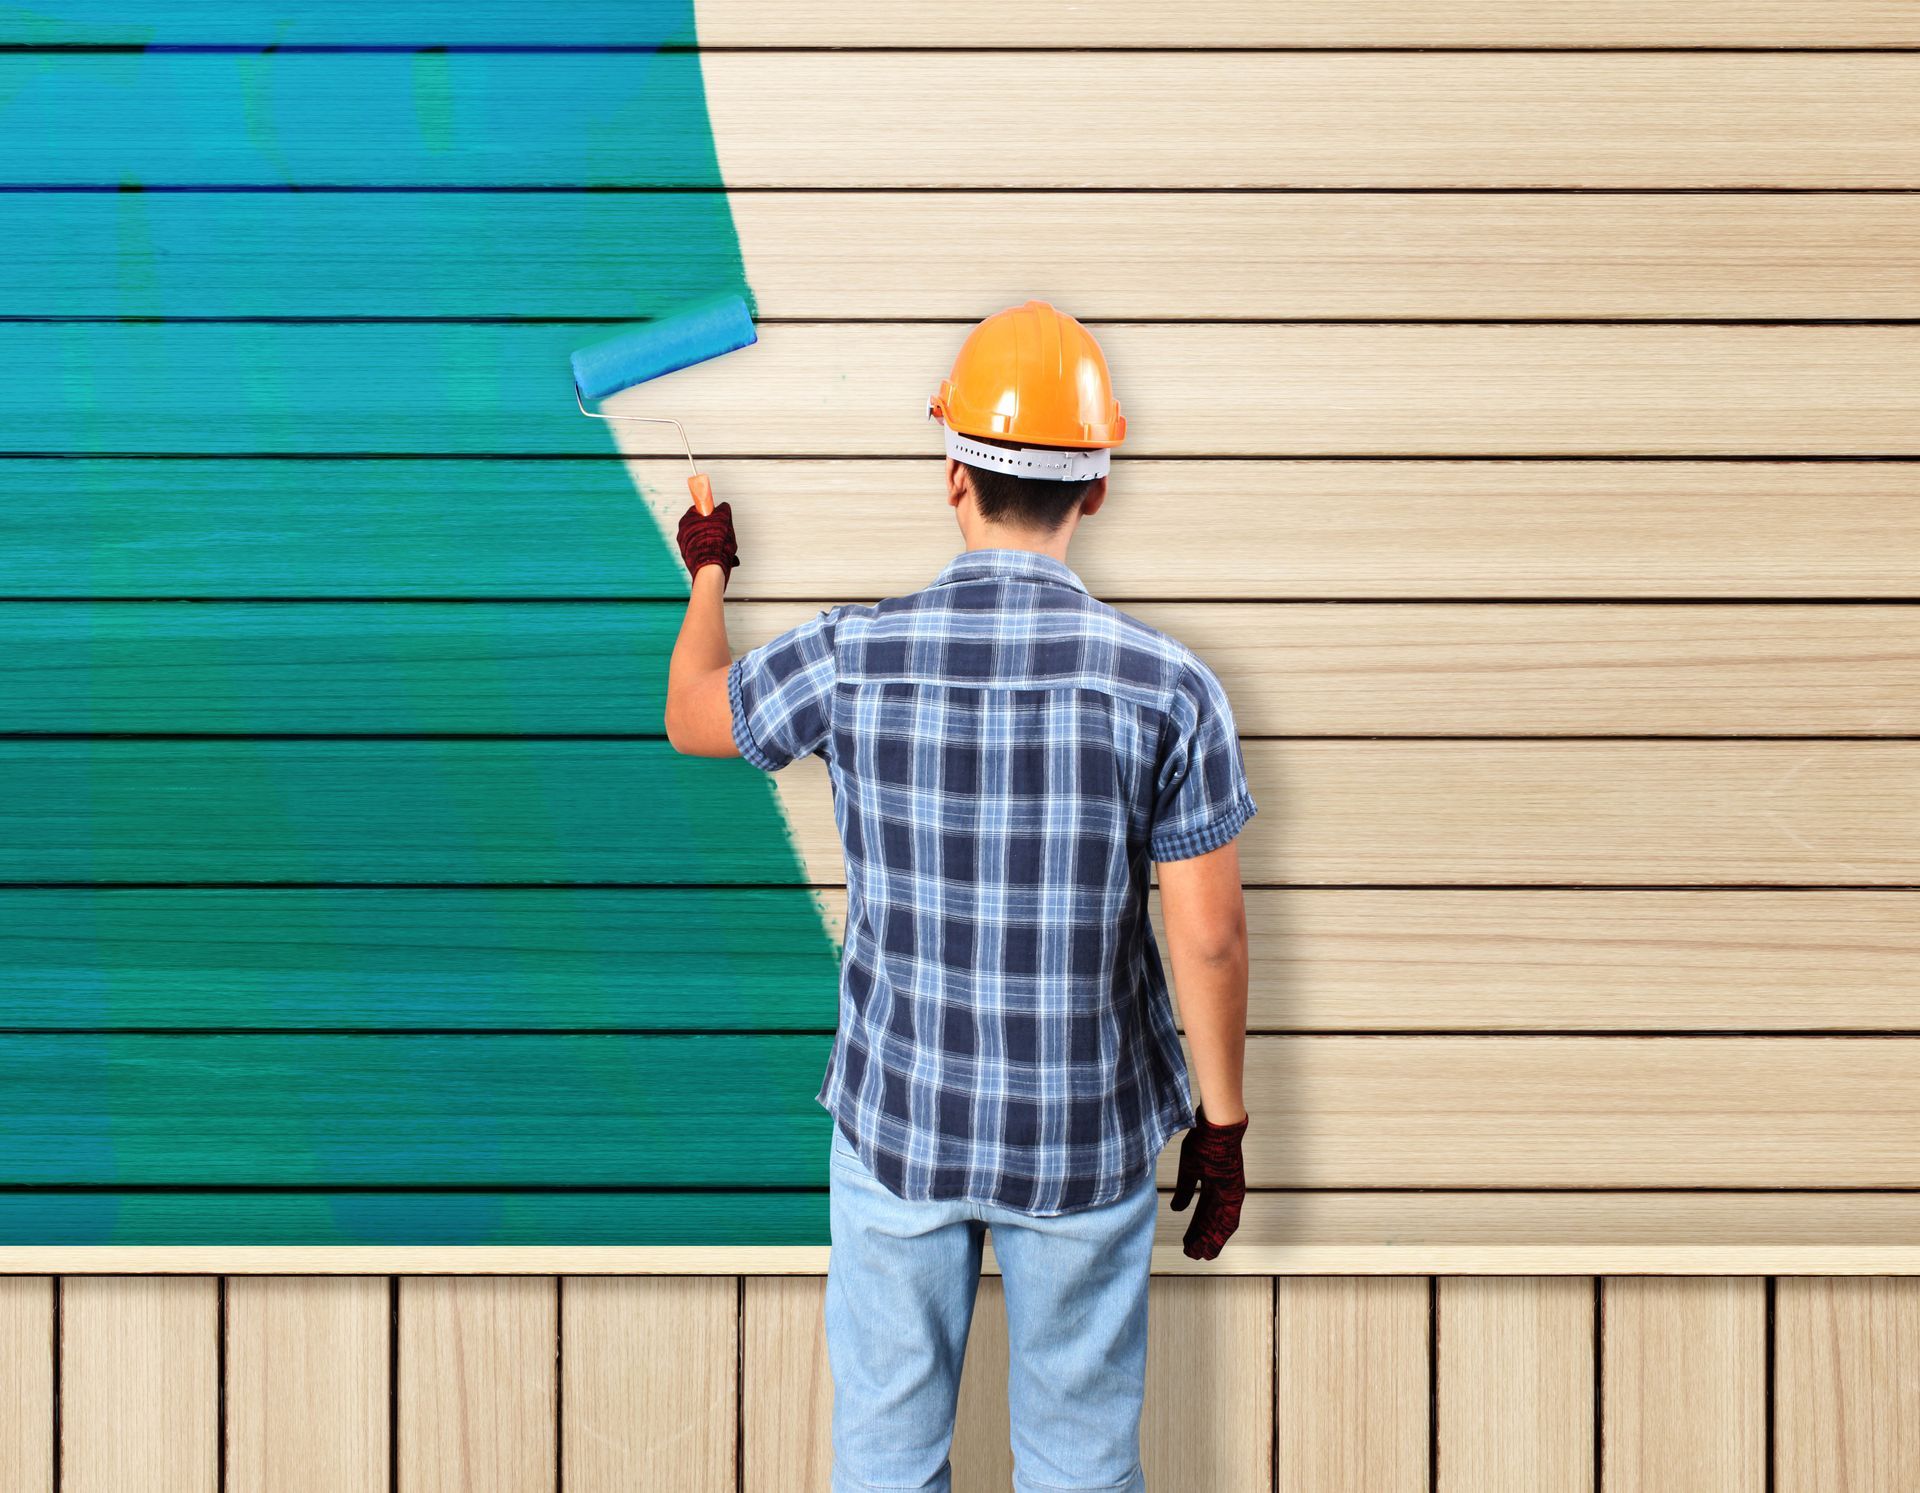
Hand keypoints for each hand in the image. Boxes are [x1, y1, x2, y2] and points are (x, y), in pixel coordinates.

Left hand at [676, 499, 737, 585]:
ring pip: (705, 540)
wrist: (710, 569)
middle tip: (725, 533)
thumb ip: (723, 509)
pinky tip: (721, 556)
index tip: (719, 517)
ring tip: (725, 547)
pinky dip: (713, 553)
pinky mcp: (691, 560)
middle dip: (715, 529)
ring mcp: (685, 548)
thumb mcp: (723, 518)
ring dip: (716, 542)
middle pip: (703, 526)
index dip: (712, 513)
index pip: (699, 510)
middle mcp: (682, 534)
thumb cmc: (714, 544)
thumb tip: (723, 507)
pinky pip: (705, 552)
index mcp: (686, 520)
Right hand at [1169, 1105, 1247, 1259]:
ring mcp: (1231, 1192)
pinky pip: (1231, 1219)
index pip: (1203, 1212)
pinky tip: (1215, 1244)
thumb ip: (1184, 1190)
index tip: (1187, 1243)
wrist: (1216, 1127)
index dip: (1195, 1228)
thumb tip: (1176, 1209)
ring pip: (1221, 1224)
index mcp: (1212, 1183)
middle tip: (1192, 1254)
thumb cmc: (1202, 1141)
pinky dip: (1222, 1234)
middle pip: (1211, 1221)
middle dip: (1201, 1238)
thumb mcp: (1188, 1169)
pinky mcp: (1236, 1193)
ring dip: (1212, 1240)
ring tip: (1202, 1256)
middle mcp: (1223, 1191)